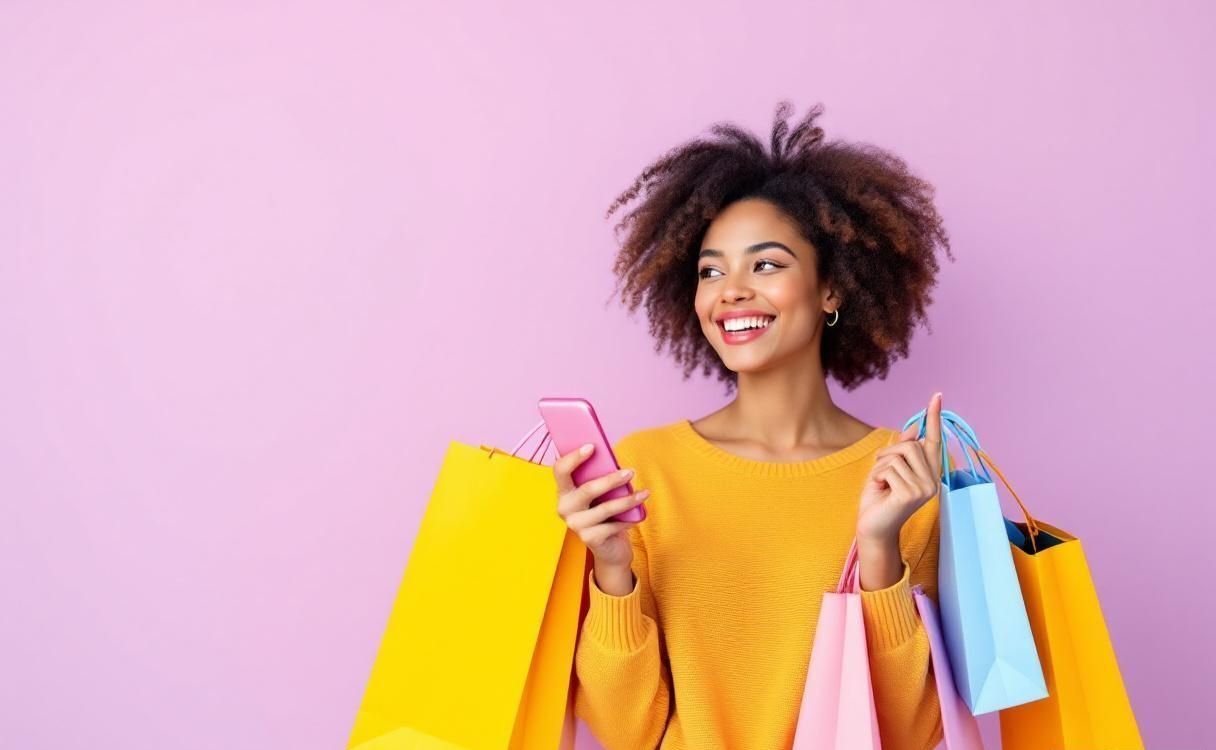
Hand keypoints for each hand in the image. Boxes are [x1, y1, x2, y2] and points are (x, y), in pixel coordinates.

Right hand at [553, 444, 648, 567]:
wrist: (609, 547)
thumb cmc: (605, 511)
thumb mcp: (600, 493)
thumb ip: (600, 477)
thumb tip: (614, 462)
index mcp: (564, 491)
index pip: (560, 470)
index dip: (573, 458)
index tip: (592, 446)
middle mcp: (564, 508)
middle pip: (587, 490)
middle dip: (611, 480)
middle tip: (631, 472)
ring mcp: (575, 525)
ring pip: (606, 508)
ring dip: (628, 500)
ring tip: (644, 493)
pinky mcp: (589, 539)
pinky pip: (614, 525)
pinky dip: (628, 519)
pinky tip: (638, 514)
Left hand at [856, 392, 943, 546]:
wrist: (872, 528)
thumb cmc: (879, 499)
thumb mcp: (889, 469)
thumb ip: (902, 450)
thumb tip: (915, 428)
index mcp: (929, 473)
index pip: (933, 441)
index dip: (933, 418)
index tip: (936, 395)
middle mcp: (932, 481)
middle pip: (910, 445)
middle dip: (888, 452)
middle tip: (881, 472)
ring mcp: (924, 489)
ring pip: (898, 455)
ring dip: (881, 466)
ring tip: (881, 484)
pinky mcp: (910, 495)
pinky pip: (888, 469)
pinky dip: (877, 476)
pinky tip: (880, 491)